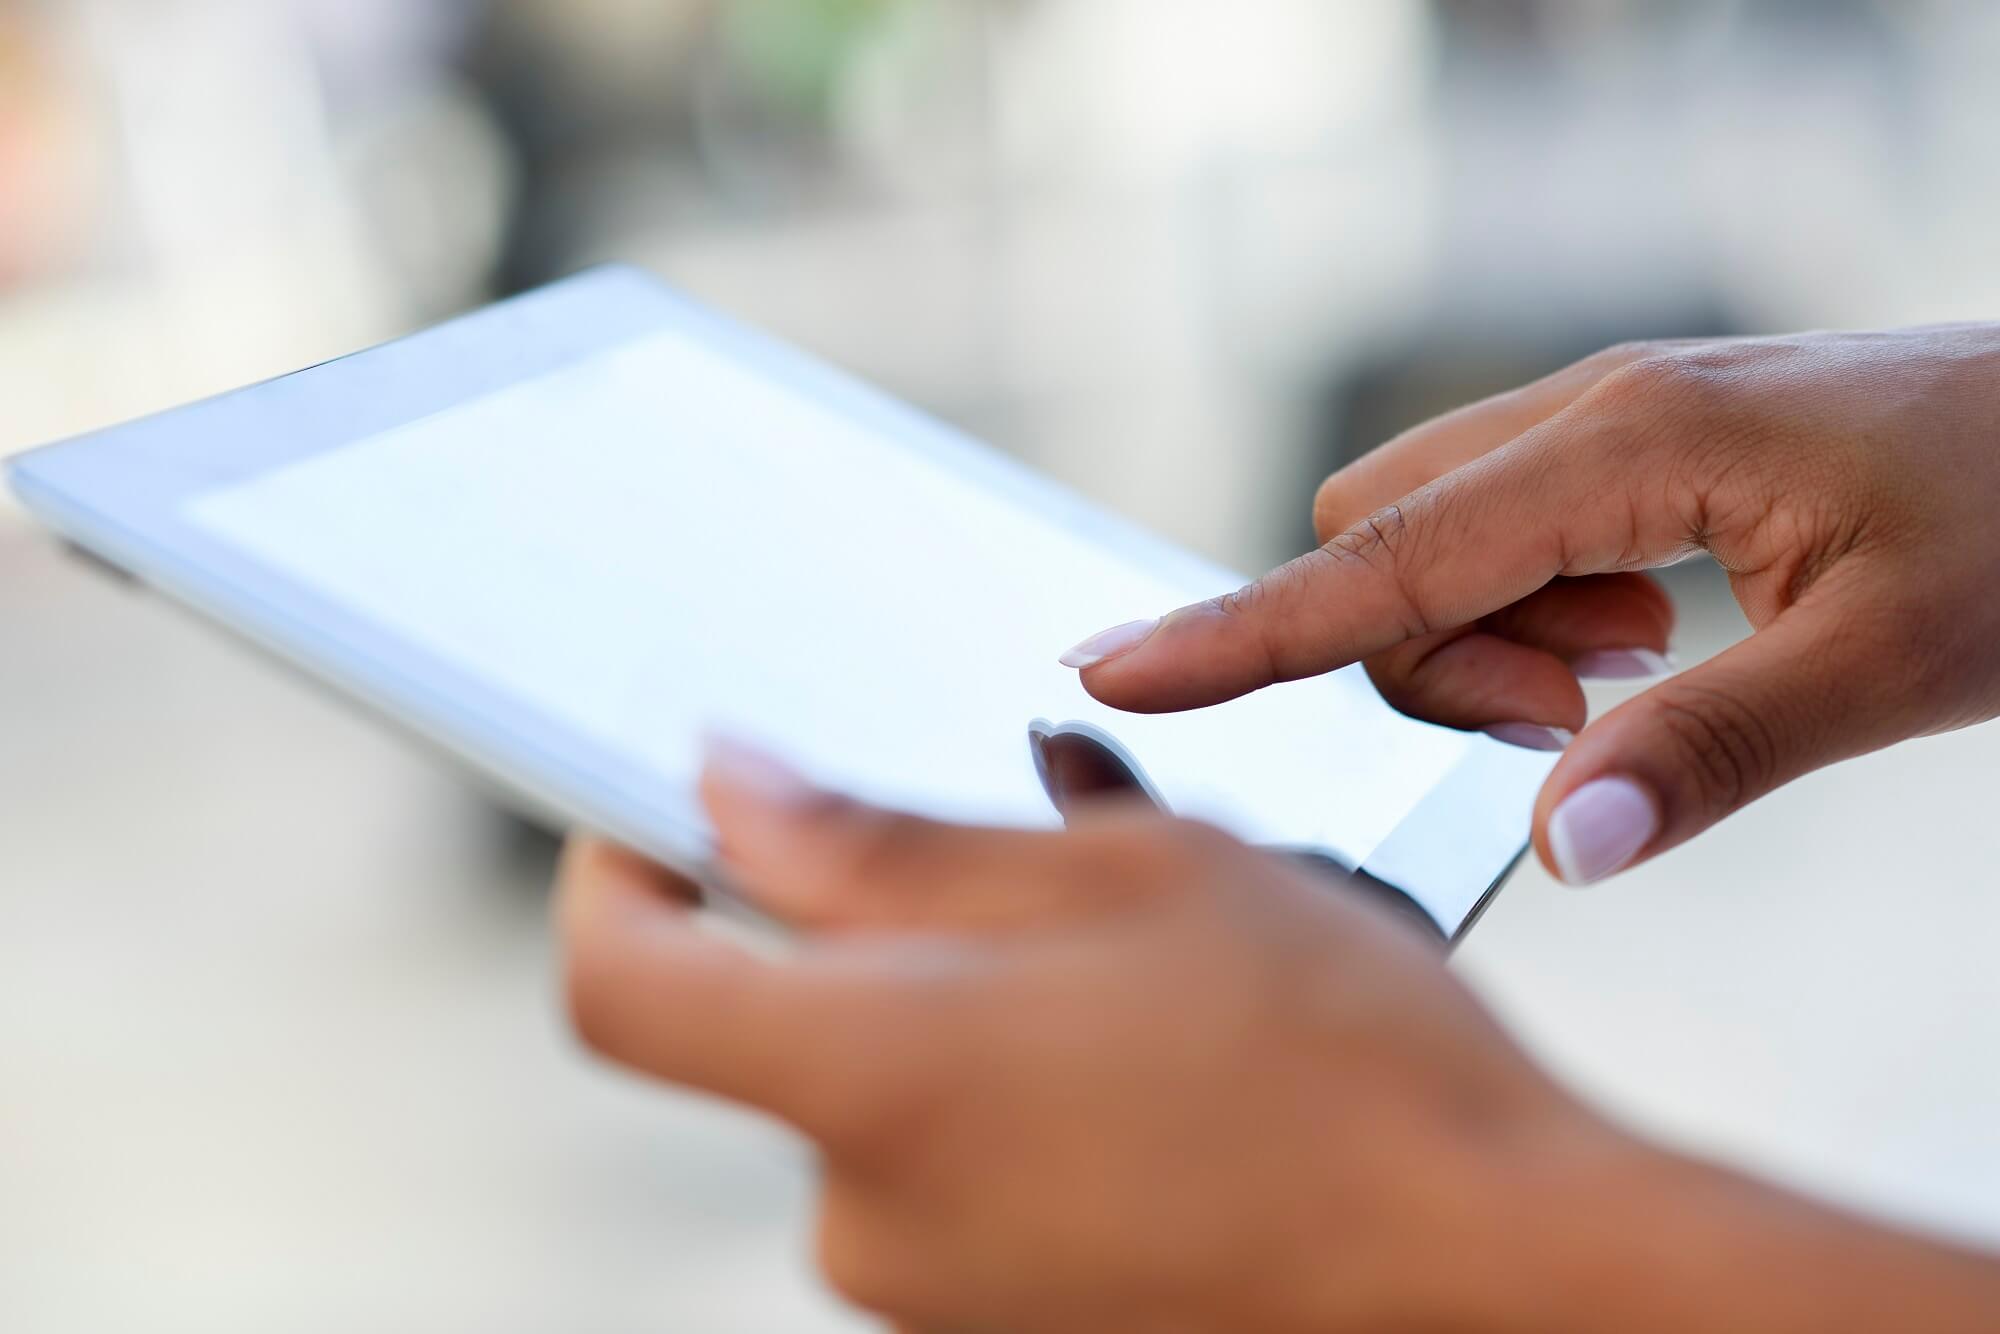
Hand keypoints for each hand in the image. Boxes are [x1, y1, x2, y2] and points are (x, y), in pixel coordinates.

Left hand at [557, 744, 1999, 1332]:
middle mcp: (868, 1213)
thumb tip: (731, 800)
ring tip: (1133, 959)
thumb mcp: (1120, 881)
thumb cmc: (1339, 1058)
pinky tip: (1143, 1053)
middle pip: (778, 1034)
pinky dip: (1010, 1091)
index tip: (646, 821)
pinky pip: (954, 1175)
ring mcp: (935, 1293)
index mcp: (873, 1077)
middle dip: (869, 932)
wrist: (1495, 1269)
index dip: (608, 883)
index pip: (620, 985)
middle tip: (1022, 859)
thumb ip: (886, 847)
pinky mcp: (1005, 1326)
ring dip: (970, 1004)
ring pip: (887, 1095)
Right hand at [1064, 327, 1999, 881]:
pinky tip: (1653, 641)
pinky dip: (1534, 610)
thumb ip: (1713, 757)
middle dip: (1421, 654)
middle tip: (1578, 719)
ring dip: (1488, 639)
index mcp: (1632, 445)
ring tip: (1639, 677)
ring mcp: (1613, 420)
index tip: (1109, 667)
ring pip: (1435, 535)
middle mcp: (1594, 411)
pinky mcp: (1640, 446)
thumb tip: (1560, 852)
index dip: (1238, 627)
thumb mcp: (1901, 660)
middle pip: (1380, 538)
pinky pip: (1508, 530)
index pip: (1378, 559)